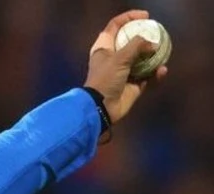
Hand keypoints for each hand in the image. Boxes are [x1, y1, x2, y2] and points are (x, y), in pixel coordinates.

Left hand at [85, 10, 167, 124]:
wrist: (101, 108)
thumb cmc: (105, 79)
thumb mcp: (119, 58)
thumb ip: (136, 46)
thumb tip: (153, 45)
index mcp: (104, 48)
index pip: (115, 27)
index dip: (129, 18)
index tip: (145, 16)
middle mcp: (114, 58)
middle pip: (131, 42)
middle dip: (145, 37)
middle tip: (158, 34)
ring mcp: (124, 72)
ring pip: (142, 59)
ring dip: (153, 56)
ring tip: (162, 53)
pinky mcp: (133, 85)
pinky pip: (148, 76)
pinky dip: (155, 73)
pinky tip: (161, 71)